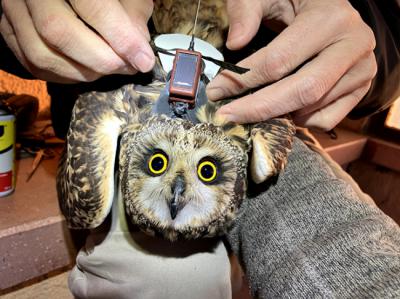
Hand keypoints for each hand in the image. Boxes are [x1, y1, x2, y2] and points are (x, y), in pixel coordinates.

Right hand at [0, 0, 154, 82]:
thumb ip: (132, 11)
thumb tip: (138, 45)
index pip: (93, 6)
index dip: (122, 38)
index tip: (143, 61)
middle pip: (59, 33)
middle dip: (101, 60)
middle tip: (128, 67)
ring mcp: (13, 10)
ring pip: (42, 55)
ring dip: (84, 72)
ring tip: (111, 68)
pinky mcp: (8, 30)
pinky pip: (33, 65)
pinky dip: (66, 76)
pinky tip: (88, 70)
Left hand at [206, 0, 376, 129]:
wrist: (330, 7)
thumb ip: (246, 11)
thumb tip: (234, 43)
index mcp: (330, 18)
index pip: (279, 60)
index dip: (242, 79)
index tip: (216, 91)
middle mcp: (353, 45)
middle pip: (302, 90)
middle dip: (258, 108)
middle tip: (228, 116)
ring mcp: (362, 69)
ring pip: (313, 108)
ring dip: (277, 115)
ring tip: (251, 108)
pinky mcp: (361, 87)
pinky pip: (327, 119)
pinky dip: (300, 121)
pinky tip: (283, 108)